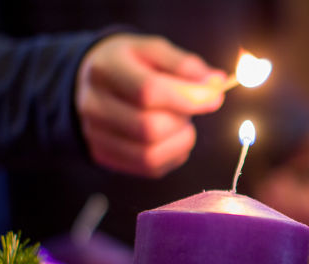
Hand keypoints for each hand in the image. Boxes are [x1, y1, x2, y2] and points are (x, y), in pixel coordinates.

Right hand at [75, 34, 225, 176]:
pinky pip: (149, 167)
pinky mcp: (105, 156)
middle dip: (181, 120)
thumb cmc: (131, 64)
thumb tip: (216, 84)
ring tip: (180, 123)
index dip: (188, 98)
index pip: (148, 91)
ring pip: (149, 154)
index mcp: (105, 69)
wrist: (96, 81)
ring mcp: (96, 135)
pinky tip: (172, 137)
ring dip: (179, 141)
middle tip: (187, 107)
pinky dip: (172, 154)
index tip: (214, 97)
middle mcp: (93, 105)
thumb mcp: (154, 51)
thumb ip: (184, 65)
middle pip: (149, 127)